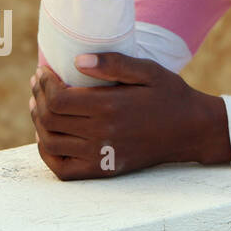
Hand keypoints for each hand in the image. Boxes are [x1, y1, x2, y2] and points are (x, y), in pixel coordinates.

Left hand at [29, 54, 229, 179]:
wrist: (192, 130)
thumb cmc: (171, 96)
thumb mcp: (149, 71)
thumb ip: (115, 64)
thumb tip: (78, 60)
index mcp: (111, 107)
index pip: (58, 99)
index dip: (44, 84)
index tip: (43, 72)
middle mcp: (102, 134)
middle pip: (50, 119)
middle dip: (38, 98)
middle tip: (38, 84)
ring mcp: (101, 155)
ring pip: (50, 142)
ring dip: (38, 122)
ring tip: (40, 105)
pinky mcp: (103, 169)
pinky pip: (62, 167)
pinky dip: (47, 152)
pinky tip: (48, 136)